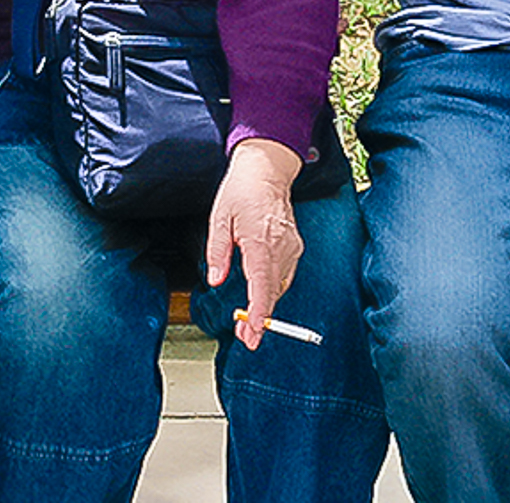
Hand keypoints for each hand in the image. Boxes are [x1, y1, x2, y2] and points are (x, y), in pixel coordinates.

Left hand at [206, 138, 304, 348]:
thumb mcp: (219, 219)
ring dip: (267, 305)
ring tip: (251, 323)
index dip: (259, 312)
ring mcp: (291, 247)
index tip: (254, 331)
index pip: (262, 285)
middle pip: (273, 291)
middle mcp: (280, 247)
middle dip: (261, 318)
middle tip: (246, 337)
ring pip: (280, 286)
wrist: (267, 170)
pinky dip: (274, 289)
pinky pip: (285, 275)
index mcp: (260, 241)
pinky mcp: (294, 246)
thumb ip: (218, 252)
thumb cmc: (241, 191)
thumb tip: (215, 280)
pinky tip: (262, 296)